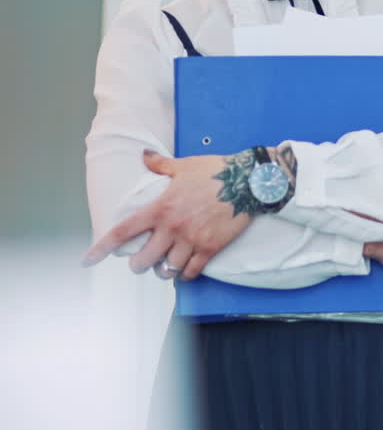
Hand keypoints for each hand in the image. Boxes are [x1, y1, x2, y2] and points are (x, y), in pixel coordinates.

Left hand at [81, 151, 251, 279]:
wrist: (248, 182)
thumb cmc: (215, 171)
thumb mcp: (184, 166)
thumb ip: (160, 165)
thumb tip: (145, 156)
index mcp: (160, 208)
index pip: (123, 232)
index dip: (102, 248)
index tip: (88, 260)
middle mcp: (172, 227)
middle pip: (143, 260)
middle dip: (139, 265)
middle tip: (143, 262)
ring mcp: (192, 240)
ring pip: (167, 269)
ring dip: (164, 270)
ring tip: (166, 266)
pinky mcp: (210, 247)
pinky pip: (192, 271)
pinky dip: (186, 274)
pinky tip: (186, 269)